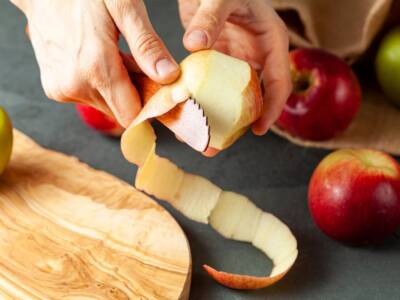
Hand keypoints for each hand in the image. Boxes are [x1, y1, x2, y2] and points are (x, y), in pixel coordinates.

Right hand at [11, 0, 179, 127]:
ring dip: (119, 89)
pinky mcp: (55, 89)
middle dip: (136, 94)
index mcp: (95, 68)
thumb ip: (146, 44)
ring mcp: (62, 89)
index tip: (161, 93)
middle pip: (121, 111)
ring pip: (107, 105)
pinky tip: (99, 60)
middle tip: (139, 65)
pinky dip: (101, 85)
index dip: (150, 107)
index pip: (132, 116)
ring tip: (116, 56)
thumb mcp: (123, 6)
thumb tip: (168, 76)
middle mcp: (76, 85)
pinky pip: (90, 98)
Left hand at [178, 0, 291, 134]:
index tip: (257, 130)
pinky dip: (204, 101)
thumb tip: (194, 45)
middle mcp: (257, 56)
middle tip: (219, 144)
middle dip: (239, 124)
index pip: (279, 83)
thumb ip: (211, 18)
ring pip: (233, 97)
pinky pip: (214, 87)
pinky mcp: (220, 62)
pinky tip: (189, 114)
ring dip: (219, 118)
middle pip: (255, 98)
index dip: (271, 109)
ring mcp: (238, 61)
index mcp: (272, 43)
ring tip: (202, 139)